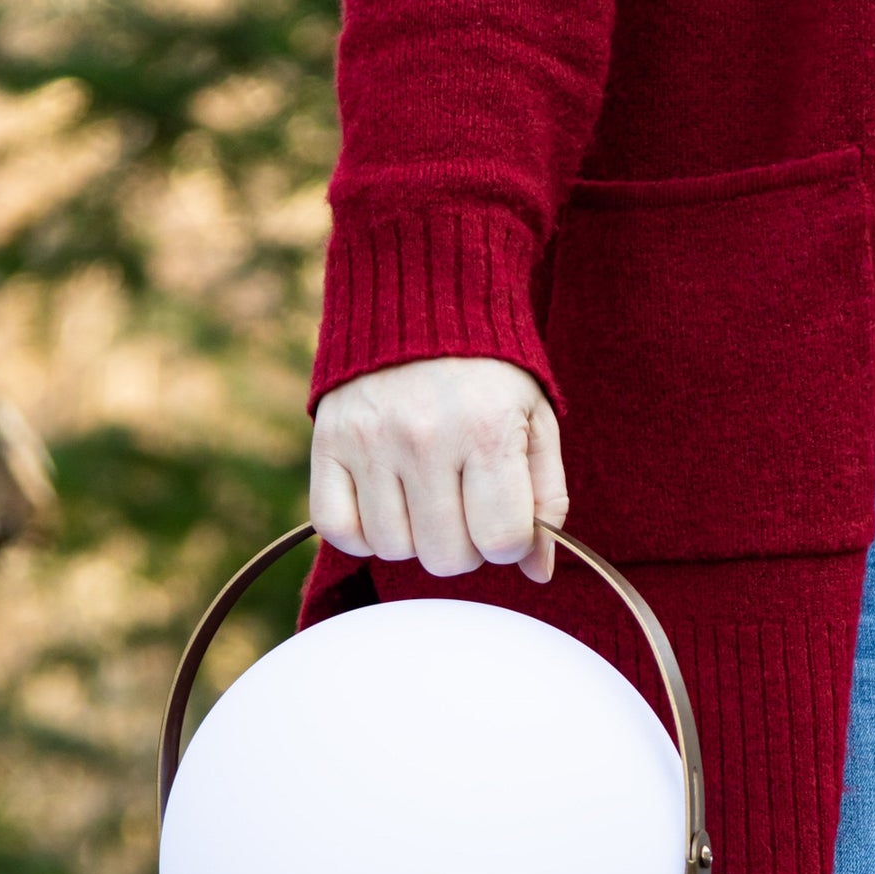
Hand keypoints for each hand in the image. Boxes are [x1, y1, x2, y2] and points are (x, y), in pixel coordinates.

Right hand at [309, 356, 567, 582]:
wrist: (421, 300)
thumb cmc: (492, 376)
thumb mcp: (537, 425)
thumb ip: (547, 501)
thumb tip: (537, 573)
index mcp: (488, 431)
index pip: (500, 542)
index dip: (508, 543)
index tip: (503, 514)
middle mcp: (425, 437)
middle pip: (446, 557)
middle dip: (464, 545)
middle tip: (464, 506)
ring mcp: (370, 441)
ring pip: (394, 549)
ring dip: (415, 537)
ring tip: (425, 495)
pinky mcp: (328, 442)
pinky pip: (338, 529)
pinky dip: (362, 532)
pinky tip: (385, 503)